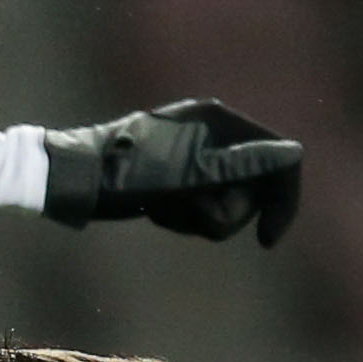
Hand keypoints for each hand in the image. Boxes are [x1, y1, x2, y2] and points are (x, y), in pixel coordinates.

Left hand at [39, 98, 303, 245]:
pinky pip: (201, 208)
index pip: (279, 157)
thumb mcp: (186, 175)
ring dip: (197, 218)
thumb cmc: (124, 174)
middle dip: (224, 212)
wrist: (70, 179)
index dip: (282, 199)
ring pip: (225, 202)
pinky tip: (155, 213)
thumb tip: (293, 153)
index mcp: (219, 121)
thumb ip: (240, 166)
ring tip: (163, 211)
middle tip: (187, 212)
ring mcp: (196, 157)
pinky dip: (182, 218)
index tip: (267, 240)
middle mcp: (213, 133)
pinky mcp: (179, 178)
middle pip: (253, 187)